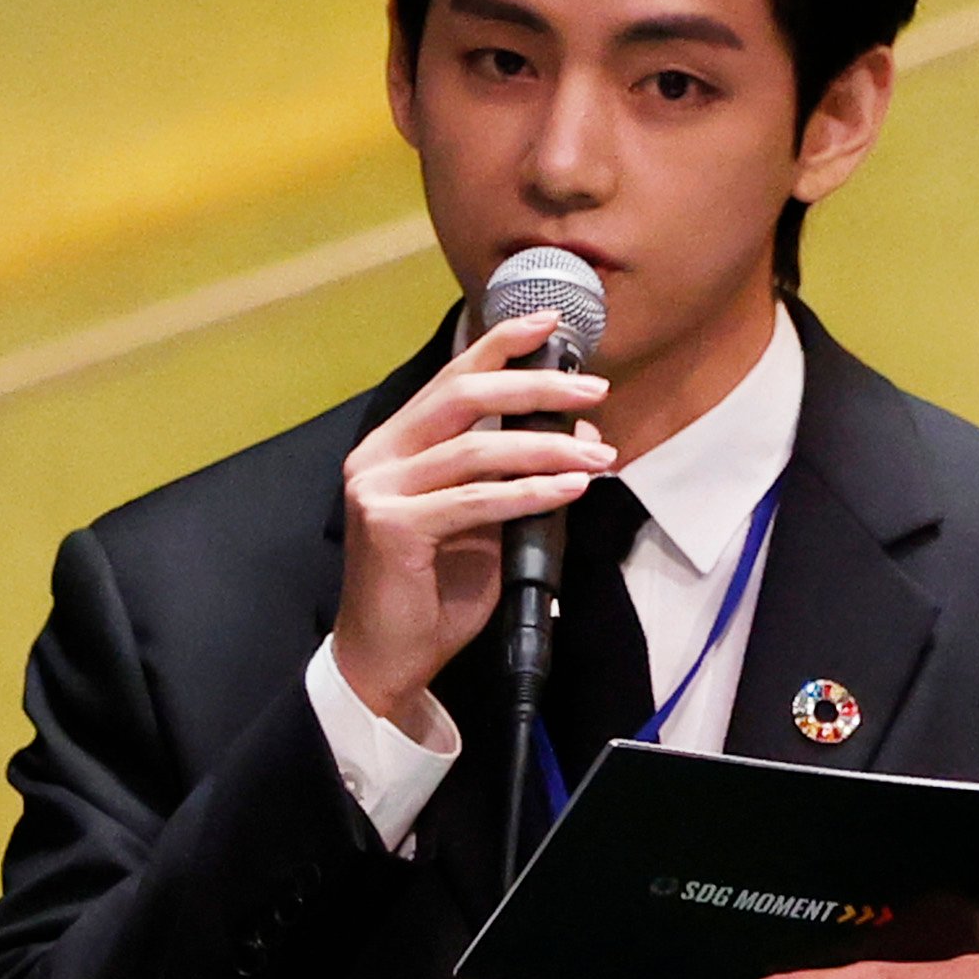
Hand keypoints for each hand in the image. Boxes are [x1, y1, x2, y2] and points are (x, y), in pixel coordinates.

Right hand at [330, 310, 612, 734]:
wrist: (389, 656)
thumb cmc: (437, 590)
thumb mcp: (487, 522)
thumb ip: (518, 478)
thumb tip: (583, 437)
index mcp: (398, 445)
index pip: (453, 378)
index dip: (501, 344)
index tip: (551, 323)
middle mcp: (380, 456)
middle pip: (464, 396)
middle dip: (536, 385)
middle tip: (594, 387)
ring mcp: (379, 489)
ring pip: (475, 448)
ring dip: (547, 447)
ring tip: (600, 456)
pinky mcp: (390, 526)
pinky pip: (474, 500)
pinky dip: (528, 493)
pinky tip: (569, 488)